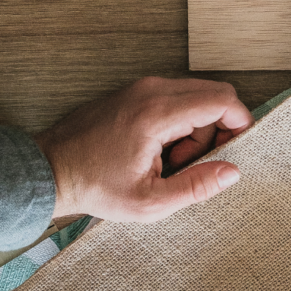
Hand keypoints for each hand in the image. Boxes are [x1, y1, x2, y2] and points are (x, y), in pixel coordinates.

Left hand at [34, 77, 252, 222]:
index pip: (222, 100)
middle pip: (214, 95)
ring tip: (171, 162)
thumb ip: (197, 187)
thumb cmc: (94, 187)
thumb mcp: (149, 202)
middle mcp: (151, 90)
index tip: (235, 150)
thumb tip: (232, 172)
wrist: (49, 170)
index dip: (240, 123)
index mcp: (157, 114)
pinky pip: (176, 98)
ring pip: (196, 96)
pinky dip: (180, 122)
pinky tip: (159, 150)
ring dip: (196, 129)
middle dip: (217, 130)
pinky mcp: (135, 91)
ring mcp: (142, 87)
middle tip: (193, 163)